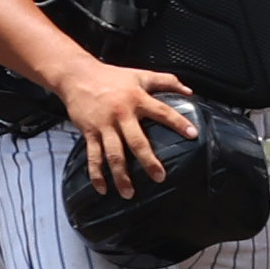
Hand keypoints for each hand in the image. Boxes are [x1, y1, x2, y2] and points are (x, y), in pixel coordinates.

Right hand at [58, 67, 195, 197]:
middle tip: (159, 177)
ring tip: (129, 193)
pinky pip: (93, 156)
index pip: (162, 112)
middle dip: (148, 161)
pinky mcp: (89, 132)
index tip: (192, 135)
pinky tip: (102, 189)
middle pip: (136, 141)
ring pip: (113, 154)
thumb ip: (167, 81)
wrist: (77, 75)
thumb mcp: (141, 75)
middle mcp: (121, 114)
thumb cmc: (112, 76)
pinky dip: (96, 174)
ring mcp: (104, 126)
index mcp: (137, 100)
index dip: (178, 123)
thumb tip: (189, 91)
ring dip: (121, 175)